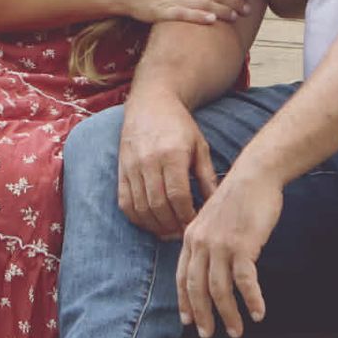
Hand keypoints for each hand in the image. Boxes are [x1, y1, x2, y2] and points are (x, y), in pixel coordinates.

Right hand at [117, 87, 219, 237]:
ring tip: (170, 232)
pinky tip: (152, 223)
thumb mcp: (200, 147)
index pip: (178, 196)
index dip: (187, 216)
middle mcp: (148, 161)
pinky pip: (126, 203)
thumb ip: (207, 177)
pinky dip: (138, 219)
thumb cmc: (180, 126)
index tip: (196, 224)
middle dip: (173, 226)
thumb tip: (216, 206)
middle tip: (184, 234)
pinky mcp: (121, 171)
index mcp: (172, 154)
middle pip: (159, 206)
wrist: (150, 103)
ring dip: (156, 226)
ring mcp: (131, 167)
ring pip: (141, 208)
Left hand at [176, 167, 281, 337]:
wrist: (255, 175)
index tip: (188, 321)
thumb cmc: (238, 197)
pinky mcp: (243, 246)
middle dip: (203, 316)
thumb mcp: (213, 219)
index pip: (183, 277)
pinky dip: (252, 300)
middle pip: (198, 289)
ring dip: (229, 315)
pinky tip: (258, 313)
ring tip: (237, 331)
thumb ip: (207, 241)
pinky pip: (245, 282)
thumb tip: (210, 265)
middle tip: (209, 335)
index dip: (185, 302)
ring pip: (220, 290)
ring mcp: (221, 245)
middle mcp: (201, 244)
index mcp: (192, 237)